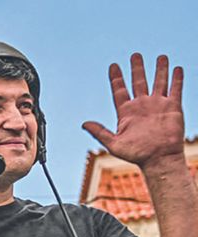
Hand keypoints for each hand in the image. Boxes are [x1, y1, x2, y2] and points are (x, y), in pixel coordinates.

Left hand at [83, 54, 184, 171]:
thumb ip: (99, 132)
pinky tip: (176, 68)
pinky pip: (175, 89)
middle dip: (137, 68)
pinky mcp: (173, 107)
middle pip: (139, 82)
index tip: (113, 65)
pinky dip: (176, 78)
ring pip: (158, 82)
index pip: (120, 90)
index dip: (116, 78)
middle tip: (135, 55)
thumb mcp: (113, 143)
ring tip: (160, 56)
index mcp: (126, 112)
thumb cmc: (136, 154)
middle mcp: (142, 106)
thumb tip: (83, 124)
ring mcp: (158, 105)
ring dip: (159, 69)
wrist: (158, 158)